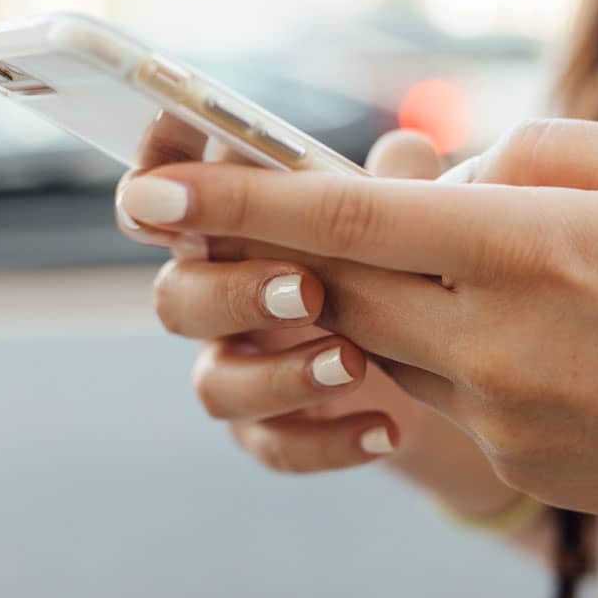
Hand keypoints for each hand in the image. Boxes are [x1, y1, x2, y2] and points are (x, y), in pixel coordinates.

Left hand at [117, 119, 597, 522]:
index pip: (350, 218)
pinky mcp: (513, 459)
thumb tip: (440, 175)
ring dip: (388, 299)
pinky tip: (533, 340)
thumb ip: (533, 151)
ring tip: (473, 272)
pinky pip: (443, 393)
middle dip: (292, 252)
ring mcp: (500, 413)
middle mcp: (497, 339)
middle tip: (276, 223)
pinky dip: (451, 350)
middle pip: (340, 288)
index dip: (241, 201)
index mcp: (532, 248)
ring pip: (385, 342)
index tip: (154, 194)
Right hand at [119, 128, 479, 476]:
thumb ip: (399, 186)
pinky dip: (328, 441)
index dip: (156, 177)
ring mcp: (240, 368)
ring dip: (280, 375)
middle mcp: (220, 297)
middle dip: (234, 292)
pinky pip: (273, 446)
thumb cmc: (404, 266)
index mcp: (234, 229)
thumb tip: (407, 151)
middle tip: (308, 289)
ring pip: (215, 384)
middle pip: (177, 297)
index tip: (174, 176)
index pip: (168, 197)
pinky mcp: (271, 430)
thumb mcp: (409, 221)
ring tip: (355, 363)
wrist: (442, 368)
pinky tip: (386, 429)